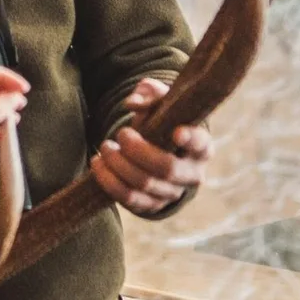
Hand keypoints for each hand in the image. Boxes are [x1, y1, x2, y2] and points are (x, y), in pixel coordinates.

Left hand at [89, 78, 210, 212]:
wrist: (159, 151)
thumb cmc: (164, 122)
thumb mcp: (160, 103)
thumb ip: (149, 94)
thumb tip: (133, 103)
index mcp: (201, 146)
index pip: (200, 144)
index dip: (190, 139)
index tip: (176, 131)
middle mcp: (192, 174)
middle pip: (167, 169)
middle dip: (138, 151)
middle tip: (121, 134)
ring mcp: (172, 193)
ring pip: (145, 185)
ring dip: (119, 166)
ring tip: (104, 147)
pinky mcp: (152, 205)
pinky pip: (130, 200)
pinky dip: (109, 182)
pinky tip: (98, 164)